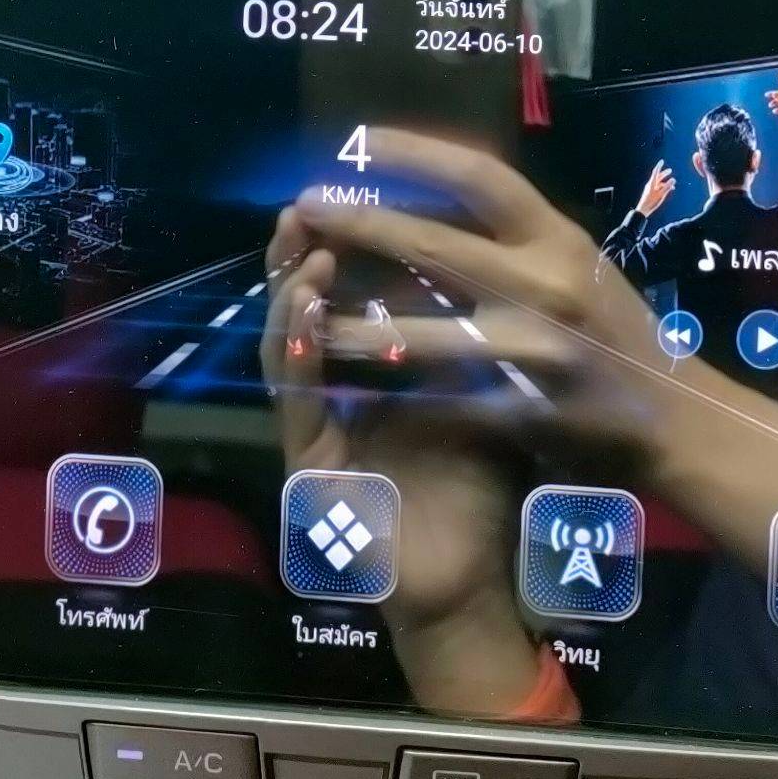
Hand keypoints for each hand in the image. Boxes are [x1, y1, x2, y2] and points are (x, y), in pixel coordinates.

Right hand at [258, 201, 544, 712]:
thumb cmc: (481, 494)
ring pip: (288, 347)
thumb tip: (489, 259)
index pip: (349, 296)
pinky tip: (304, 311)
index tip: (354, 188)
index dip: (346, 243)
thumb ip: (471, 343)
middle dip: (304, 252)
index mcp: (372, 378)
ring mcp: (315, 431)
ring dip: (295, 292)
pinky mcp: (307, 469)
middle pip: (307, 310)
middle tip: (309, 198)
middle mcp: (335, 398)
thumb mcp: (483, 401)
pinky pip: (296, 401)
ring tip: (307, 241)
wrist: (467, 590)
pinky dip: (298, 351)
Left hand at [283, 128, 664, 453]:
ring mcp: (532, 351)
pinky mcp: (520, 412)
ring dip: (351, 320)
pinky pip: (434, 399)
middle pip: (433, 244)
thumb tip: (436, 192)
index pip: (480, 176)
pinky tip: (344, 383)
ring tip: (300, 302)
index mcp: (559, 240)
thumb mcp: (579, 265)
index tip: (360, 139)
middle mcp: (545, 285)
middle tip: (306, 206)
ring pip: (417, 331)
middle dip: (360, 221)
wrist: (680, 422)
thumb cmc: (620, 334)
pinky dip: (387, 391)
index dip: (415, 151)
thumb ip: (517, 238)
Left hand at [636, 159, 674, 216]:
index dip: (659, 166)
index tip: (662, 161)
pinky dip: (664, 187)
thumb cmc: (651, 202)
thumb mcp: (661, 194)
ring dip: (666, 182)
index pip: (656, 172)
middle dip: (664, 173)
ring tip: (673, 183)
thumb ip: (667, 187)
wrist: (643, 209)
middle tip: (670, 170)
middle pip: (658, 176)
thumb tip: (673, 179)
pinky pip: (659, 187)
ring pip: (659, 182)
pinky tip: (669, 190)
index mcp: (652, 183)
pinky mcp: (651, 193)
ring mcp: (651, 189)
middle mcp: (651, 184)